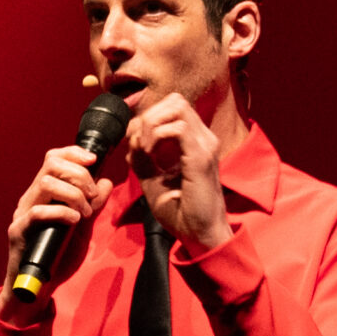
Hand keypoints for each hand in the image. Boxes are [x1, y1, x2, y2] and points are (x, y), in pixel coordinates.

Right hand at [0, 145, 113, 307]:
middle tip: (92, 196)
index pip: (54, 159)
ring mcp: (23, 214)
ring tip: (84, 213)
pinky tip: (74, 221)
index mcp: (44, 194)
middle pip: (51, 164)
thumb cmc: (57, 258)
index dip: (73, 153)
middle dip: (79, 174)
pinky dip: (60, 212)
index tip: (94, 160)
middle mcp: (31, 199)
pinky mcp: (18, 232)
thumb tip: (105, 182)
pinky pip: (37, 213)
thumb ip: (93, 206)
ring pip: (45, 183)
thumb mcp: (82, 228)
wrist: (38, 289)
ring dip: (72, 194)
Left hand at [126, 93, 230, 252]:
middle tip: (140, 144)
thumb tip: (131, 138)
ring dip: (152, 124)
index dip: (147, 119)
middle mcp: (203, 138)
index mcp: (195, 142)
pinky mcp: (201, 157)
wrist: (199, 235)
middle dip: (149, 116)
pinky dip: (157, 135)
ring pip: (176, 107)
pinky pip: (177, 128)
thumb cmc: (181, 212)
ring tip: (145, 149)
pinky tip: (150, 154)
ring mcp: (205, 145)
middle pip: (175, 100)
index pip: (171, 108)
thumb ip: (142, 157)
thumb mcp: (153, 180)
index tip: (135, 145)